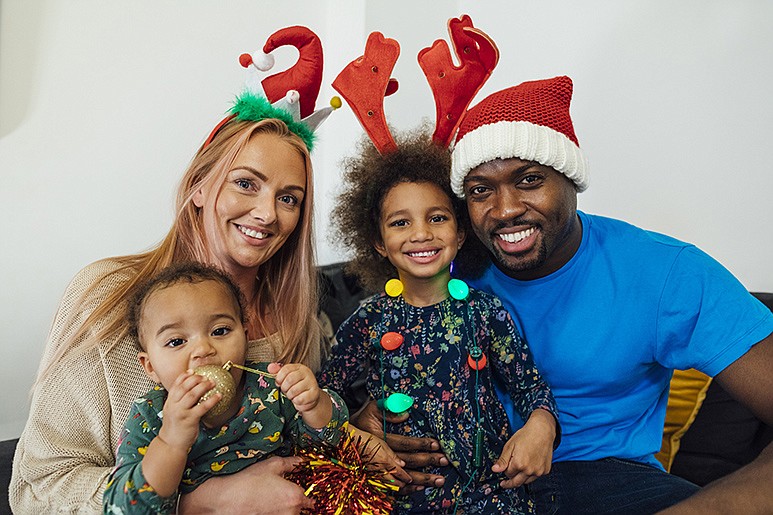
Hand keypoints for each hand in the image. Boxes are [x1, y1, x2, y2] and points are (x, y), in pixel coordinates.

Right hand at [158, 370, 220, 450]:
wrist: (170, 444)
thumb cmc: (175, 427)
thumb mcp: (172, 411)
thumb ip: (178, 401)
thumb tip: (191, 391)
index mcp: (169, 402)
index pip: (176, 385)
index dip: (184, 376)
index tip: (192, 371)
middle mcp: (173, 405)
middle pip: (184, 387)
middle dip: (195, 379)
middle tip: (205, 376)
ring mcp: (181, 412)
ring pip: (192, 394)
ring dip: (203, 386)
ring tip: (213, 382)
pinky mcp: (189, 420)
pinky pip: (202, 407)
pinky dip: (211, 400)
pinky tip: (218, 396)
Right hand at [179, 455, 313, 513]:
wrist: (226, 500)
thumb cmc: (248, 482)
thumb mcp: (272, 465)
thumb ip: (291, 463)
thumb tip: (301, 461)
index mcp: (295, 496)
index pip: (310, 500)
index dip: (304, 494)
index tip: (298, 492)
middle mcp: (291, 513)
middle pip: (299, 509)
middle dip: (292, 502)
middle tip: (278, 494)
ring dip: (283, 509)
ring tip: (268, 500)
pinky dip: (272, 513)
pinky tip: (262, 507)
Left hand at [269, 363, 320, 413]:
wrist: (309, 398)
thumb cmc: (296, 386)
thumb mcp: (286, 378)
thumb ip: (277, 372)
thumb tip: (270, 367)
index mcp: (299, 367)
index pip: (285, 369)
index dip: (279, 378)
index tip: (278, 383)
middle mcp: (307, 373)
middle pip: (289, 379)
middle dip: (284, 388)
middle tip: (286, 390)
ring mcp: (312, 383)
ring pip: (294, 391)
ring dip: (290, 396)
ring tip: (293, 395)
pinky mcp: (314, 393)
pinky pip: (300, 399)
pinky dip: (296, 402)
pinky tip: (298, 400)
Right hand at [347, 424, 411, 486]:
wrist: (349, 443)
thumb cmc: (365, 440)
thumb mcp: (382, 443)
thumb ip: (393, 455)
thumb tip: (402, 463)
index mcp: (385, 461)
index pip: (400, 473)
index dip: (406, 477)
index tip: (410, 479)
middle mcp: (379, 471)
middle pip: (395, 483)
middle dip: (403, 485)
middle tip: (408, 484)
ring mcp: (372, 475)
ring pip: (386, 486)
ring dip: (394, 487)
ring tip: (399, 486)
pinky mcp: (365, 477)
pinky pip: (378, 485)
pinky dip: (384, 487)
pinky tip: (386, 487)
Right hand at [352, 399, 447, 492]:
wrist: (347, 436)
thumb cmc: (363, 420)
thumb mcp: (372, 409)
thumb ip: (388, 409)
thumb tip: (406, 415)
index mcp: (378, 438)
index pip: (403, 443)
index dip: (420, 444)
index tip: (436, 444)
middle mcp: (378, 456)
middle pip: (407, 462)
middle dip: (428, 461)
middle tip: (444, 460)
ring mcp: (378, 469)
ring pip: (404, 478)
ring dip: (423, 479)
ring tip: (439, 480)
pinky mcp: (378, 477)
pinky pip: (395, 487)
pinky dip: (409, 489)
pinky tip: (421, 487)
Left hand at [492, 408, 555, 487]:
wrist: (542, 430)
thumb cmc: (526, 435)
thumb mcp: (510, 445)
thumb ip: (502, 460)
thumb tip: (495, 470)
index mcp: (519, 464)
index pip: (508, 474)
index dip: (505, 470)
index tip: (505, 468)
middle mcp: (529, 470)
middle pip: (516, 482)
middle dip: (509, 483)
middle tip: (505, 483)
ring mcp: (538, 471)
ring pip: (526, 481)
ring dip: (521, 478)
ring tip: (518, 471)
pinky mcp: (545, 470)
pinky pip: (535, 477)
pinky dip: (531, 474)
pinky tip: (529, 466)